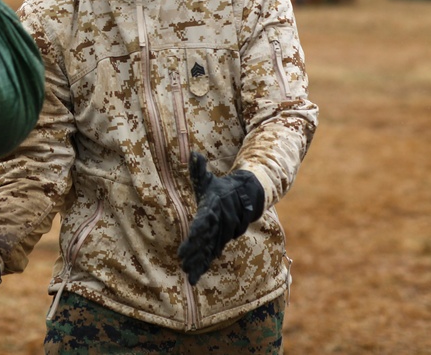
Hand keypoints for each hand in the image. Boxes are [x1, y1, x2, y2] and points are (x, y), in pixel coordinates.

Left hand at [178, 152, 264, 284]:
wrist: (246, 199)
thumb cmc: (220, 188)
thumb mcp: (207, 179)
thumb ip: (199, 169)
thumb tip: (194, 154)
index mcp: (214, 207)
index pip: (206, 219)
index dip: (199, 228)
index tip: (191, 236)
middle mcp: (220, 223)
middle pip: (207, 239)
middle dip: (196, 251)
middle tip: (183, 262)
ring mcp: (222, 234)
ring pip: (210, 250)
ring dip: (199, 262)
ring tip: (187, 274)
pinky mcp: (221, 240)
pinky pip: (212, 254)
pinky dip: (204, 265)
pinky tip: (194, 277)